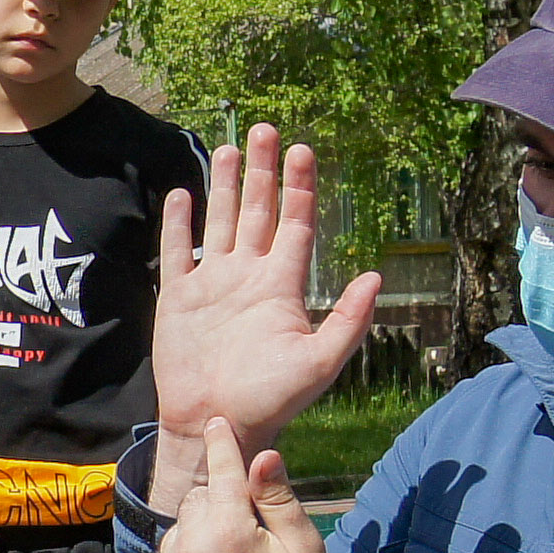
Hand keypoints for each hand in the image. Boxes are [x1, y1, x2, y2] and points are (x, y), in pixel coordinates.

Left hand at [143, 418, 332, 552]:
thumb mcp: (303, 548)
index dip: (220, 444)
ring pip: (176, 532)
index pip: (220, 469)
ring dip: (196, 538)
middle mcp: (190, 546)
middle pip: (195, 500)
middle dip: (217, 506)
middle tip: (244, 536)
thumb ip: (277, 498)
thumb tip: (263, 455)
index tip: (214, 423)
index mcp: (230, 527)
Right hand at [150, 126, 380, 445]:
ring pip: (221, 221)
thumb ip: (348, 320)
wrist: (216, 423)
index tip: (303, 151)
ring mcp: (212, 284)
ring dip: (226, 186)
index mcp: (282, 286)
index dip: (300, 188)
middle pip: (259, 211)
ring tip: (230, 148)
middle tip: (266, 129)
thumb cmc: (271, 400)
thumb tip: (376, 276)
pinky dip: (179, 223)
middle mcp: (248, 276)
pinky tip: (183, 193)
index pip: (295, 224)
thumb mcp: (320, 363)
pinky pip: (177, 250)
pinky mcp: (177, 297)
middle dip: (264, 171)